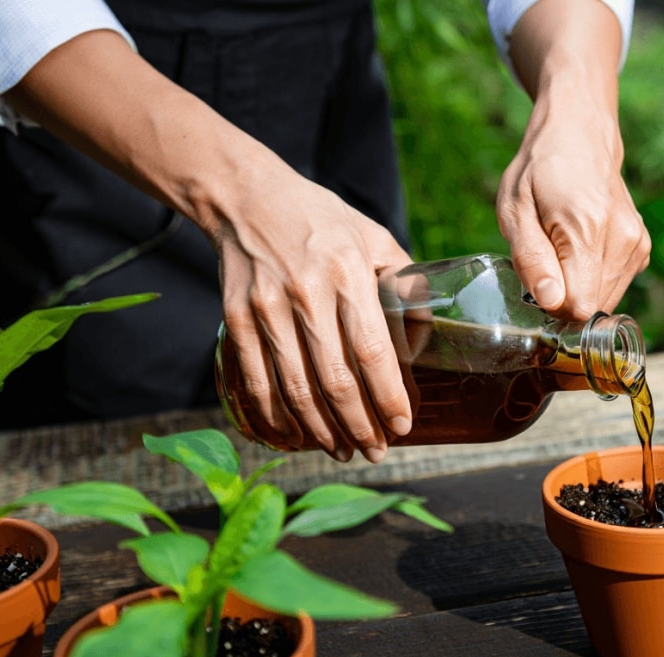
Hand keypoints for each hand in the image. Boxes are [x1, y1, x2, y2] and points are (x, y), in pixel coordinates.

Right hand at [214, 152, 414, 462]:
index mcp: (347, 272)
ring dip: (321, 431)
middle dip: (359, 426)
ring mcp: (266, 309)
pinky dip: (276, 419)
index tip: (402, 426)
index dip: (388, 396)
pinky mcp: (237, 319)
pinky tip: (295, 437)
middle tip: (375, 451)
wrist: (247, 198)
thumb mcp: (373, 237)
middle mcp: (306, 293)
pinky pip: (257, 383)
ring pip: (295, 390)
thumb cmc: (321, 220)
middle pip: (335, 380)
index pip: (372, 350)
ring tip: (342, 450)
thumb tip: (426, 335)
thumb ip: (403, 283)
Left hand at [498, 0, 650, 320]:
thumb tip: (550, 302)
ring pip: (603, 300)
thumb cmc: (538, 169)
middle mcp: (622, 241)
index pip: (576, 307)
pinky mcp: (642, 247)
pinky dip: (593, 277)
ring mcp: (637, 245)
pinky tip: (581, 248)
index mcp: (587, 231)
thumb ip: (531, 258)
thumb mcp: (514, 209)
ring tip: (563, 248)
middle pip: (591, 308)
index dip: (550, 304)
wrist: (581, 134)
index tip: (536, 280)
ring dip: (578, 286)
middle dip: (563, 296)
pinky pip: (614, 285)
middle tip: (546, 258)